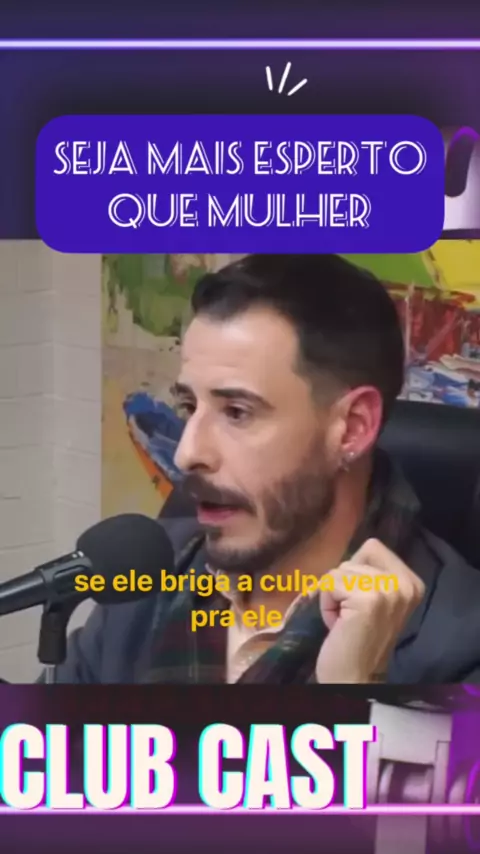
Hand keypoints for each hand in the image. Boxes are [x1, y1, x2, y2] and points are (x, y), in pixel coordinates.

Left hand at [315, 538, 424, 682]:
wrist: (353, 677)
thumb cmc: (358, 638)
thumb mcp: (374, 598)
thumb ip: (370, 573)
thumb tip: (353, 552)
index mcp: (412, 582)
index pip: (372, 546)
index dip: (355, 570)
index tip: (357, 600)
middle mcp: (406, 584)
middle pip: (355, 556)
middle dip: (343, 583)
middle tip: (351, 614)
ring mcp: (389, 590)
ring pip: (340, 570)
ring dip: (334, 595)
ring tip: (345, 620)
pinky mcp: (369, 599)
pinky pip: (330, 583)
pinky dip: (327, 603)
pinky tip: (338, 624)